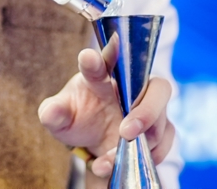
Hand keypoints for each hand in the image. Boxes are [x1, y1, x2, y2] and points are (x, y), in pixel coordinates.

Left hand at [38, 48, 174, 179]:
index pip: (109, 58)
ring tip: (110, 157)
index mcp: (102, 74)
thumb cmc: (76, 119)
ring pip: (161, 119)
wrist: (90, 143)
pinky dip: (147, 155)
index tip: (92, 57)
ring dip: (142, 140)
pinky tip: (122, 163)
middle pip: (157, 86)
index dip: (108, 53)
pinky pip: (164, 141)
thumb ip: (53, 113)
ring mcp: (149, 107)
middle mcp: (132, 86)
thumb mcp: (59, 118)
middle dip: (146, 110)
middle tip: (126, 130)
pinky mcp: (159, 130)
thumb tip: (51, 111)